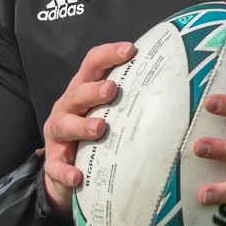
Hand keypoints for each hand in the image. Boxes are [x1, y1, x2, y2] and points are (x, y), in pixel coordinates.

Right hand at [43, 41, 136, 212]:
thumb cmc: (96, 135)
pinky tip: (78, 176)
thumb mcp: (110, 114)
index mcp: (83, 91)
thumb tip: (171, 85)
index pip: (92, 65)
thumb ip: (129, 100)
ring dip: (81, 126)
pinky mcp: (54, 162)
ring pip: (64, 125)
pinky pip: (56, 166)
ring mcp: (58, 136)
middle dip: (93, 91)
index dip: (108, 55)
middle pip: (77, 93)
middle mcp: (68, 109)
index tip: (130, 49)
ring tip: (99, 128)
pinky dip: (66, 170)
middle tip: (112, 89)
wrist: (67, 172)